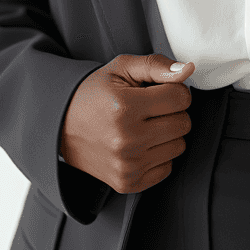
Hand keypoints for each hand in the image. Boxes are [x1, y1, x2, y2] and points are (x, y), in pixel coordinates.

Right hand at [59, 53, 195, 194]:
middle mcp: (127, 140)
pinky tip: (141, 143)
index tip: (159, 90)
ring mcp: (127, 165)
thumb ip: (157, 65)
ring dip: (168, 133)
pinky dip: (160, 154)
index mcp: (125, 107)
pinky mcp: (128, 183)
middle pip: (183, 122)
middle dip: (172, 111)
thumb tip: (188, 70)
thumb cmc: (95, 93)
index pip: (180, 97)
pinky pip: (168, 167)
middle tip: (150, 107)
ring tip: (145, 124)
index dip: (174, 89)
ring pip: (179, 145)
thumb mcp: (122, 68)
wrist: (62, 125)